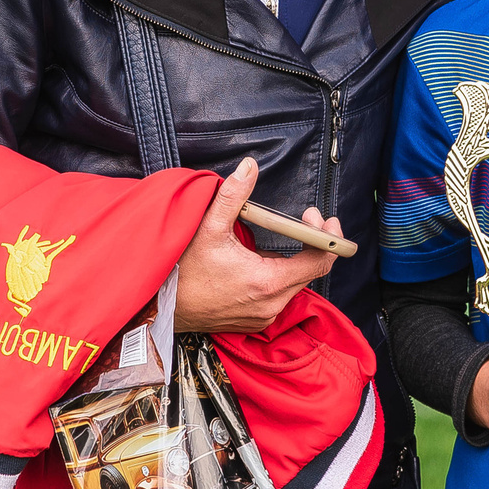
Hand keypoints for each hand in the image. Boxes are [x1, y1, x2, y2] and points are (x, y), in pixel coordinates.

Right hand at [170, 158, 338, 334]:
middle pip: (310, 272)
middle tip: (302, 221)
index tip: (320, 218)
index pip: (319, 262)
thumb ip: (233, 195)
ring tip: (276, 242)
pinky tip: (260, 263)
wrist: (161, 308)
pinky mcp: (256, 321)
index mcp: (267, 282)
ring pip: (295, 284)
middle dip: (311, 244)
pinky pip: (279, 297)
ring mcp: (264, 316)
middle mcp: (271, 304)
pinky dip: (278, 278)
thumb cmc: (182, 271)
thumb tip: (249, 167)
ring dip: (293, 262)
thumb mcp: (208, 228)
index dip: (327, 237)